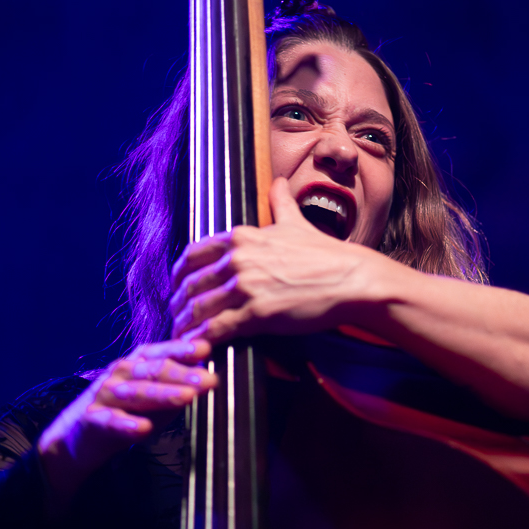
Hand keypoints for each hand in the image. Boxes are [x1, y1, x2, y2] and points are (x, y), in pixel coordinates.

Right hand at [37, 339, 216, 512]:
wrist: (76, 438)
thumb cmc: (123, 413)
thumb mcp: (153, 399)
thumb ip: (177, 389)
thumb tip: (209, 378)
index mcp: (137, 363)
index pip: (162, 352)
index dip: (183, 349)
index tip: (207, 348)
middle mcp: (121, 372)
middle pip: (153, 371)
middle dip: (182, 374)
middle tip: (208, 380)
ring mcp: (105, 394)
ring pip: (136, 393)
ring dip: (162, 395)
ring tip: (187, 398)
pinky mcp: (91, 419)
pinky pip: (111, 421)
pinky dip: (127, 424)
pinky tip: (143, 428)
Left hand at [169, 177, 381, 343]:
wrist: (352, 279)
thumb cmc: (326, 255)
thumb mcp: (297, 222)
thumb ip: (281, 202)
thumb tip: (278, 181)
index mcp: (242, 237)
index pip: (193, 254)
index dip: (179, 274)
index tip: (178, 286)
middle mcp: (238, 258)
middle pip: (190, 283)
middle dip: (178, 303)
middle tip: (176, 315)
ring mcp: (245, 286)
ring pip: (198, 307)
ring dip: (185, 324)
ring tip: (181, 336)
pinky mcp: (256, 313)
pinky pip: (216, 329)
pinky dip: (201, 339)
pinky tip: (196, 348)